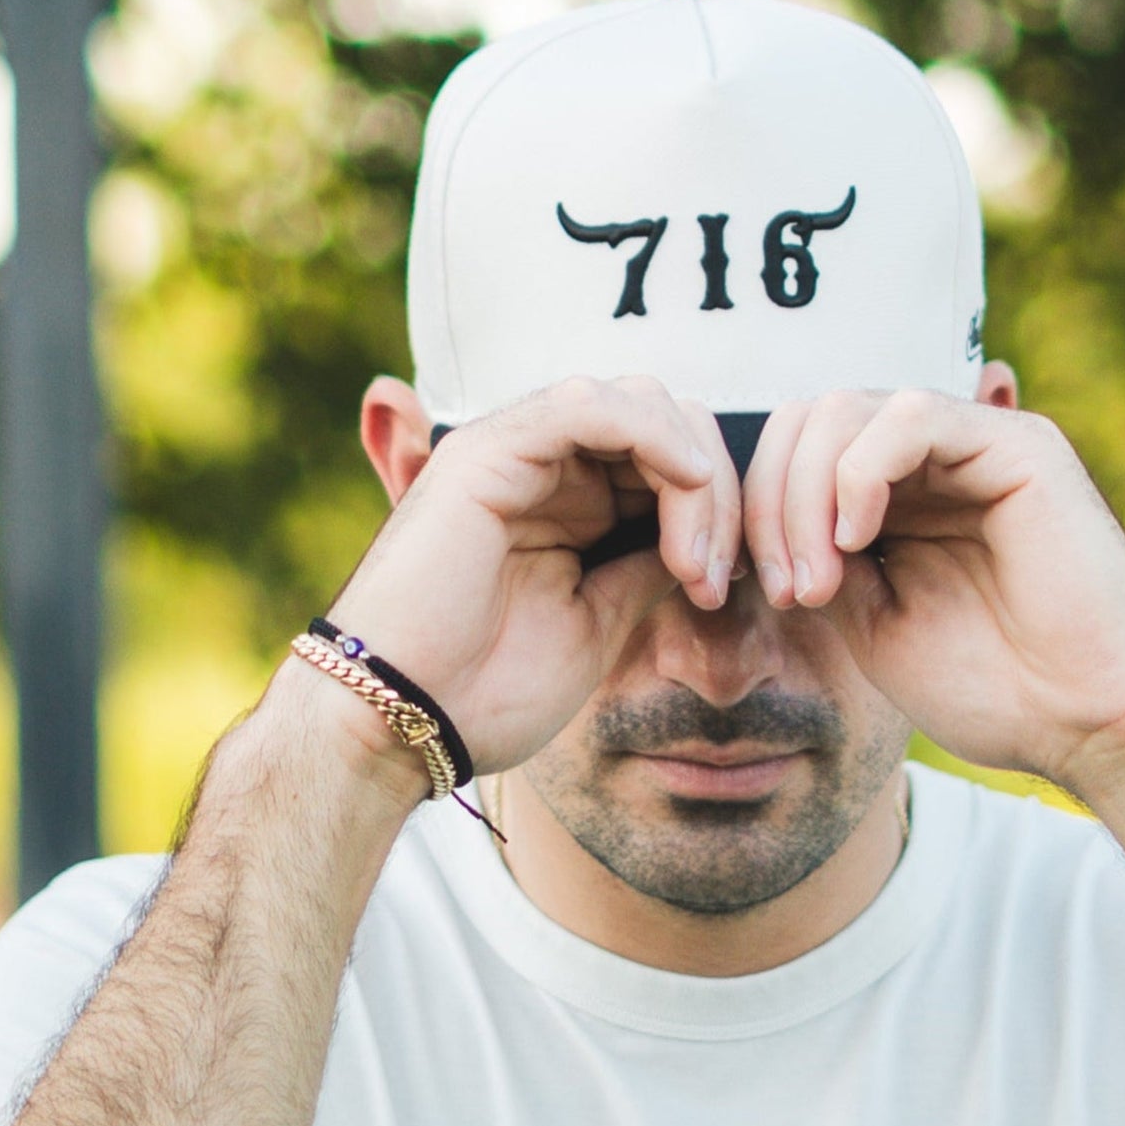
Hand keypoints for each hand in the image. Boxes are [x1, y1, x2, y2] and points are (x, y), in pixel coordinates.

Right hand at [328, 377, 738, 773]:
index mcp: (566, 504)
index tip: (726, 586)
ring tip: (695, 559)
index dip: (718, 508)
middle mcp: (542, 467)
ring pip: (640, 403)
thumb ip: (647, 568)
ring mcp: (514, 452)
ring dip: (694, 474)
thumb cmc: (485, 692)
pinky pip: (591, 406)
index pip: (668, 457)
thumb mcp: (598, 623)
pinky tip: (683, 497)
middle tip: (716, 577)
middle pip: (665, 420)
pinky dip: (655, 439)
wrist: (398, 723)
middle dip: (716, 490)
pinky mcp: (489, 451)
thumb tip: (710, 539)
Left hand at [742, 390, 1124, 798]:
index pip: (791, 451)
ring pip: (844, 410)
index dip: (750, 513)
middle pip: (805, 419)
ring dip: (804, 497)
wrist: (1089, 724)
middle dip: (767, 504)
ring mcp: (973, 443)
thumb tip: (749, 525)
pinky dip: (859, 472)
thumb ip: (816, 557)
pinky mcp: (1017, 444)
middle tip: (785, 591)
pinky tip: (858, 540)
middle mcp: (929, 458)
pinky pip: (910, 417)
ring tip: (820, 582)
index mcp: (893, 495)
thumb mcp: (870, 622)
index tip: (741, 590)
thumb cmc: (997, 688)